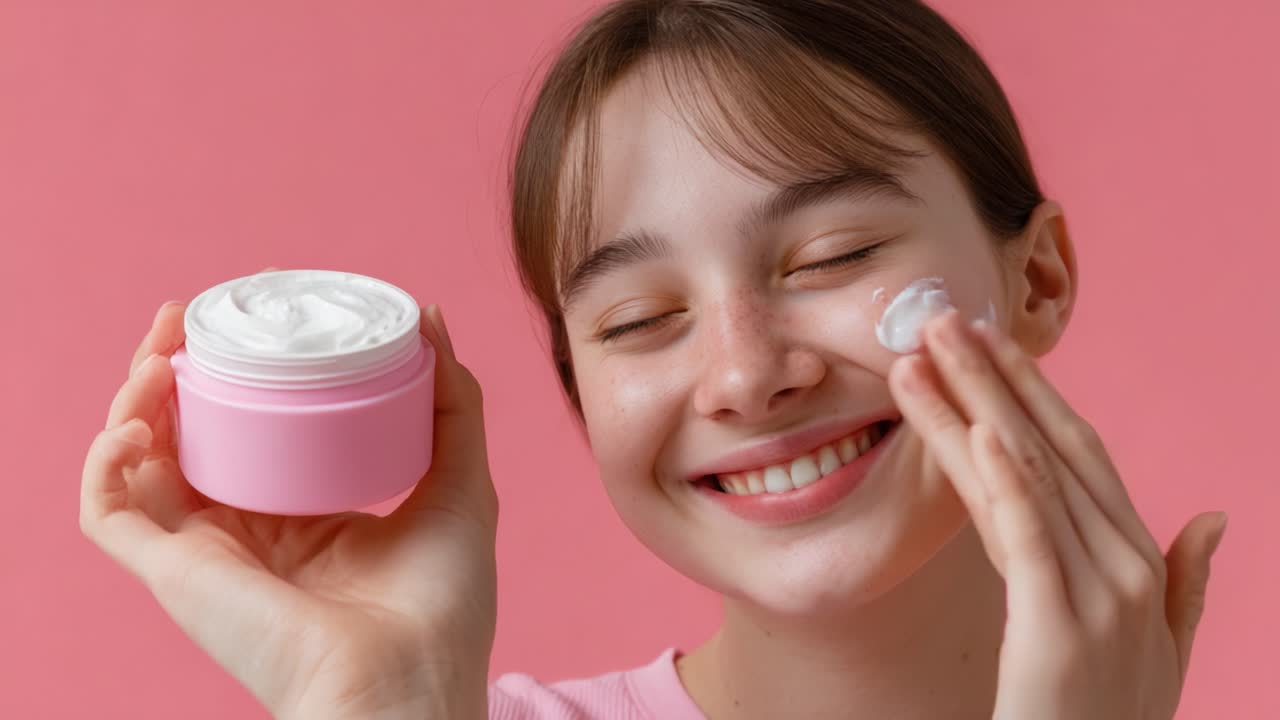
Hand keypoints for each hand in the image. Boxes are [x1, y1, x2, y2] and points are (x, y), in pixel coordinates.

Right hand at [80, 291, 498, 719]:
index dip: (237, 374)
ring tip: (159, 351)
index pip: (250, 433)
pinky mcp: (176, 575)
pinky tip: (136, 426)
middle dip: (173, 371)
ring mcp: (207, 552)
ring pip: (138, 465)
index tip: (250, 314)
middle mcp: (248, 532)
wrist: (412, 683)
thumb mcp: (459, 482)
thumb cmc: (443, 605)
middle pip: (188, 437)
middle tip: (183, 317)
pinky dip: (104, 465)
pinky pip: (110, 516)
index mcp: (304, 516)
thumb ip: (452, 405)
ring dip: (133, 400)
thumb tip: (429, 317)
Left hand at [887, 309, 1225, 719]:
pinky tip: (978, 430)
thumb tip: (1214, 516)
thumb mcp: (1161, 647)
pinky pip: (1029, 537)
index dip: (1035, 394)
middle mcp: (1126, 564)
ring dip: (974, 406)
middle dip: (995, 379)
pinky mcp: (1059, 625)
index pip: (1082, 456)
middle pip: (1051, 449)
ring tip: (926, 354)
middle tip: (941, 321)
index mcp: (1140, 560)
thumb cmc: (1113, 718)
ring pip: (1028, 476)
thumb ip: (1187, 580)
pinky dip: (1007, 479)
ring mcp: (1099, 594)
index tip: (989, 345)